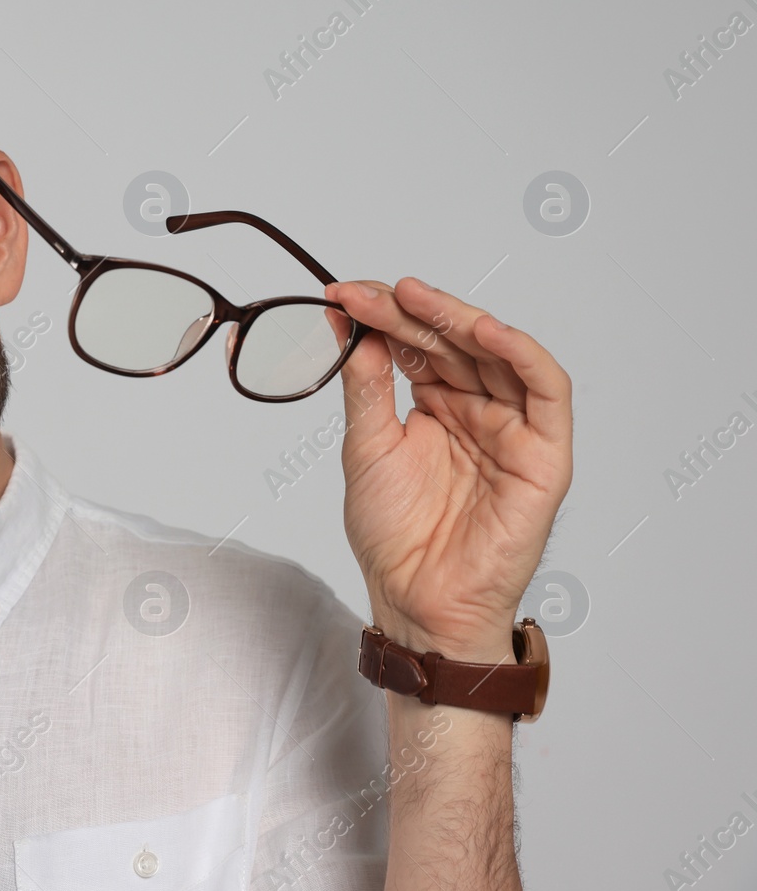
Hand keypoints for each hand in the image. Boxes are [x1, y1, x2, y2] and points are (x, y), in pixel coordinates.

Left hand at [324, 277, 572, 662]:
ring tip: (414, 298)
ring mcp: (513, 429)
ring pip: (497, 354)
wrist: (415, 598)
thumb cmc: (394, 536)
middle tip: (369, 292)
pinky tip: (484, 331)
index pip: (418, 344)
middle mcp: (478, 411)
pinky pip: (547, 391)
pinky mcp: (545, 454)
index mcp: (438, 407)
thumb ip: (365, 384)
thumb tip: (349, 324)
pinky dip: (521, 354)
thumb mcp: (366, 446)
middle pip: (453, 343)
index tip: (344, 294)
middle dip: (410, 312)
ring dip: (458, 319)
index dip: (384, 316)